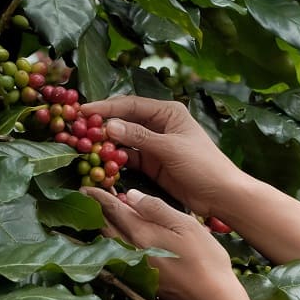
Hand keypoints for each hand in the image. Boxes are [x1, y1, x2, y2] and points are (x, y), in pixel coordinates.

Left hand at [81, 187, 245, 299]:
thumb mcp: (186, 226)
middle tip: (86, 198)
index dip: (99, 197)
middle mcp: (130, 253)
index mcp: (141, 235)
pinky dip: (112, 244)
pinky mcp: (139, 283)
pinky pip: (117, 258)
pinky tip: (117, 240)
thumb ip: (157, 209)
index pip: (113, 210)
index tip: (87, 187)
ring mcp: (133, 270)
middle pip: (105, 228)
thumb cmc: (206, 261)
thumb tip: (130, 195)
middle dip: (95, 211)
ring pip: (109, 244)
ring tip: (98, 215)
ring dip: (101, 228)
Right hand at [84, 96, 244, 218]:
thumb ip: (139, 137)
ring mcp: (155, 145)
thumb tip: (109, 126)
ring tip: (84, 146)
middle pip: (125, 120)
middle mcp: (159, 125)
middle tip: (78, 129)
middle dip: (103, 125)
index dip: (106, 108)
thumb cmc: (203, 165)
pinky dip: (115, 160)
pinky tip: (100, 163)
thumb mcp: (170, 148)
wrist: (221, 194)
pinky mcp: (152, 164)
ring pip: (124, 140)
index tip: (84, 111)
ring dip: (106, 144)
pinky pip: (129, 158)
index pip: (131, 105)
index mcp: (168, 112)